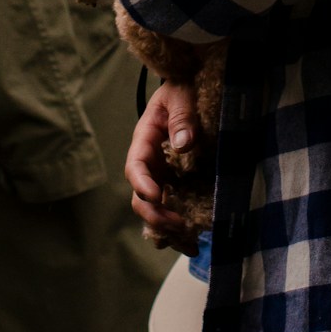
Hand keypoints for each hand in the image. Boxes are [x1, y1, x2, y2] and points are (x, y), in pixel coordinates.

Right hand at [125, 81, 200, 254]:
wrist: (193, 86)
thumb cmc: (184, 87)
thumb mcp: (182, 95)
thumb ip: (182, 117)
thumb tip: (184, 144)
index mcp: (145, 140)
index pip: (136, 167)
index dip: (142, 184)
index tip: (156, 196)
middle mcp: (151, 164)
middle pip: (141, 198)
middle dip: (157, 215)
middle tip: (180, 225)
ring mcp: (163, 177)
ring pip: (155, 212)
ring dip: (168, 231)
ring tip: (190, 245)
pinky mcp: (179, 186)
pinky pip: (173, 212)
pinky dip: (180, 230)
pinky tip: (194, 244)